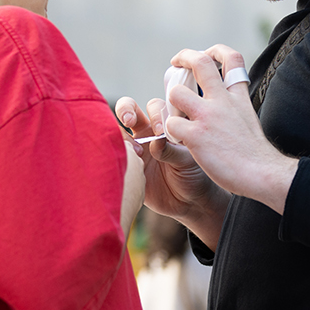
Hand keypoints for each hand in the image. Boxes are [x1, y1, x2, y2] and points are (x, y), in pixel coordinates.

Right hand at [116, 94, 228, 247]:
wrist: (189, 203)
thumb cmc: (194, 175)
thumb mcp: (188, 161)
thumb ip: (172, 150)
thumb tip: (155, 141)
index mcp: (166, 125)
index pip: (155, 106)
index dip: (154, 113)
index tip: (160, 129)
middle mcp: (147, 132)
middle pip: (129, 109)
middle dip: (126, 110)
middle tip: (129, 121)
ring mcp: (134, 148)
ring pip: (117, 130)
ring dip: (120, 135)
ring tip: (136, 152)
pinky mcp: (126, 165)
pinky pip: (114, 155)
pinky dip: (116, 155)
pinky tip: (129, 165)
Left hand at [163, 46, 299, 214]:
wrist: (262, 174)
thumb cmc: (255, 154)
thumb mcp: (249, 118)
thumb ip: (235, 105)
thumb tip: (224, 101)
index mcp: (237, 96)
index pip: (231, 58)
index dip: (216, 50)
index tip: (207, 54)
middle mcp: (222, 100)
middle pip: (200, 62)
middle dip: (184, 57)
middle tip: (175, 62)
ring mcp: (208, 116)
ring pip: (175, 93)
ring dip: (171, 104)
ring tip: (175, 116)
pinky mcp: (196, 135)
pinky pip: (170, 124)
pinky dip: (170, 132)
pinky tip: (178, 141)